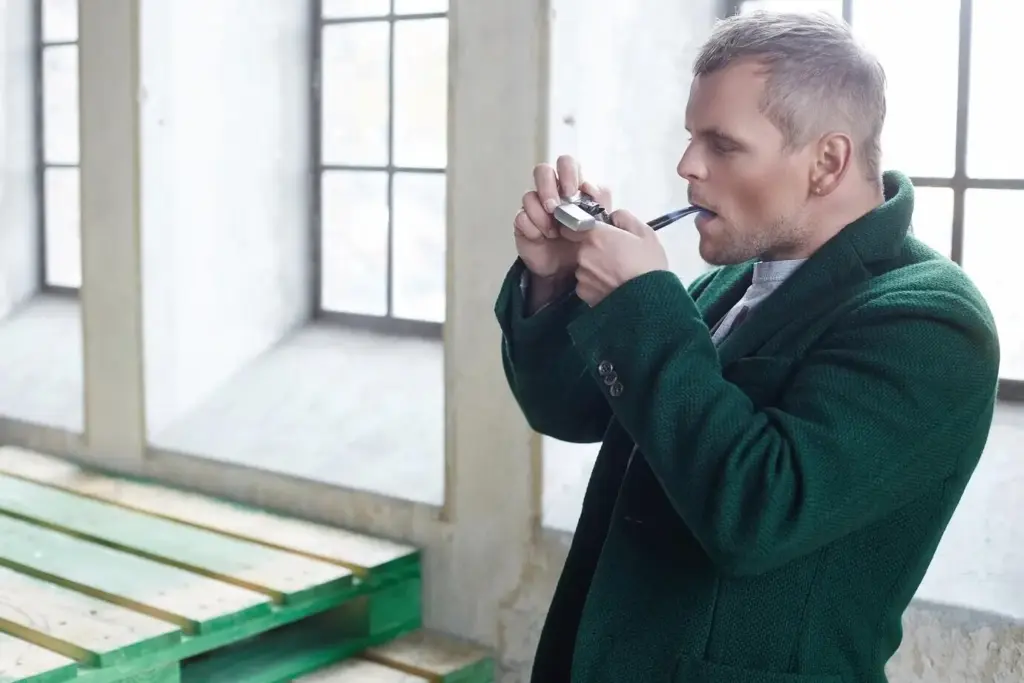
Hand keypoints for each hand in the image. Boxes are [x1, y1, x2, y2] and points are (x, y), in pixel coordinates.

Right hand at [514, 155, 611, 279]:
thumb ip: (600, 202)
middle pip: (542, 171)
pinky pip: (521, 217)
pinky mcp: (523, 224)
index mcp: (570, 187)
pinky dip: (533, 227)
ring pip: (529, 195)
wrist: (567, 268)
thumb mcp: (600, 222)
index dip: (567, 173)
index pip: (565, 164)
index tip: (572, 191)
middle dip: (548, 187)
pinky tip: (542, 238)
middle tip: (555, 207)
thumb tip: (588, 186)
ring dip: (541, 213)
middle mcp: (550, 192)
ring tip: (553, 231)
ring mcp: (534, 207)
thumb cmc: (584, 241)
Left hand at [559, 209, 668, 306]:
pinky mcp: (583, 294)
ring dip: (595, 268)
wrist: (649, 301)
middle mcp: (583, 254)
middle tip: (616, 257)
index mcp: (595, 236)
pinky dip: (596, 284)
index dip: (582, 229)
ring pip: (584, 266)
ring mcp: (581, 275)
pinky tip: (612, 287)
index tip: (594, 233)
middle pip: (582, 247)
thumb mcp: (645, 233)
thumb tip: (613, 217)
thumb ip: (624, 218)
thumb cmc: (649, 265)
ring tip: (616, 275)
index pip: (572, 225)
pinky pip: (586, 284)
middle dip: (596, 250)